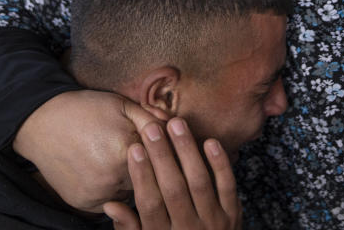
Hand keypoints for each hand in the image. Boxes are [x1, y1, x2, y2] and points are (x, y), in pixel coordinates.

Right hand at [12, 90, 160, 213]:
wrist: (41, 123)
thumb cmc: (86, 109)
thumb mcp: (122, 105)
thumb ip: (152, 119)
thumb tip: (176, 129)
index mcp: (127, 150)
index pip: (161, 160)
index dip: (164, 153)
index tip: (165, 149)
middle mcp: (113, 177)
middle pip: (148, 179)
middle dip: (150, 169)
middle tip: (137, 154)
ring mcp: (98, 194)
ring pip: (131, 192)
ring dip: (131, 181)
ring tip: (117, 160)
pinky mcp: (85, 203)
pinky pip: (111, 202)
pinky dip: (112, 190)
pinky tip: (103, 171)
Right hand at [103, 118, 241, 229]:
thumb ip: (129, 227)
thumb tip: (110, 205)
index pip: (150, 203)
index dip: (141, 175)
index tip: (134, 148)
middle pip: (173, 188)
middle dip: (162, 156)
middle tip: (152, 128)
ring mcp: (213, 223)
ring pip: (199, 182)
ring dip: (187, 151)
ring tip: (176, 124)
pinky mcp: (233, 216)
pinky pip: (228, 187)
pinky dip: (220, 164)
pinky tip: (210, 141)